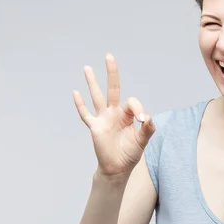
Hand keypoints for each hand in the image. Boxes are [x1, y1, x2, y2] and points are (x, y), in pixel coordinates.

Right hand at [73, 53, 154, 177]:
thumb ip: (147, 129)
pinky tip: (75, 92)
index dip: (138, 108)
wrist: (117, 168)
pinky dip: (80, 105)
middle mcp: (114, 113)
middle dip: (112, 73)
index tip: (142, 120)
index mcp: (127, 115)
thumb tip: (147, 117)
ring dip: (92, 82)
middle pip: (113, 89)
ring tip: (87, 67)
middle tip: (109, 56)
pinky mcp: (95, 128)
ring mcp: (103, 119)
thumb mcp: (142, 141)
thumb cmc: (130, 153)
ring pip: (97, 97)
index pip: (131, 102)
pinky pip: (86, 115)